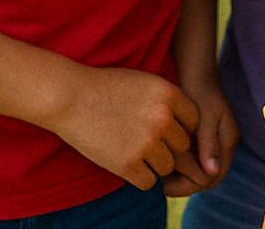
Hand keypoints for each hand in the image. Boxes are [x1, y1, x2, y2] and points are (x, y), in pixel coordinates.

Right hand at [46, 65, 199, 189]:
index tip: (167, 129)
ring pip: (168, 166)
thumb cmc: (106, 87)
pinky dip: (141, 177)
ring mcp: (146, 143)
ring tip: (138, 154)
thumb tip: (187, 122)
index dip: (182, 127)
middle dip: (169, 147)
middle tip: (149, 143)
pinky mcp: (127, 164)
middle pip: (183, 146)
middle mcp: (162, 119)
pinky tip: (129, 166)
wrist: (70, 97)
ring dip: (156, 164)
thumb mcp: (145, 82)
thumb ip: (168, 100)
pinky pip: (149, 182)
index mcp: (169, 95)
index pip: (194, 121)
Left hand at [164, 77, 239, 195]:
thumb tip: (211, 172)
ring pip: (198, 170)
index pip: (212, 178)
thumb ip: (208, 143)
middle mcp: (223, 145)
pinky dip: (179, 163)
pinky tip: (163, 158)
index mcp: (228, 141)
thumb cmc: (199, 90)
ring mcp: (214, 141)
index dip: (190, 186)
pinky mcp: (203, 136)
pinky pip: (193, 158)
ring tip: (159, 171)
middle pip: (206, 178)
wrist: (196, 71)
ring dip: (181, 174)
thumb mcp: (204, 116)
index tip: (166, 186)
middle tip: (159, 182)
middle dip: (184, 183)